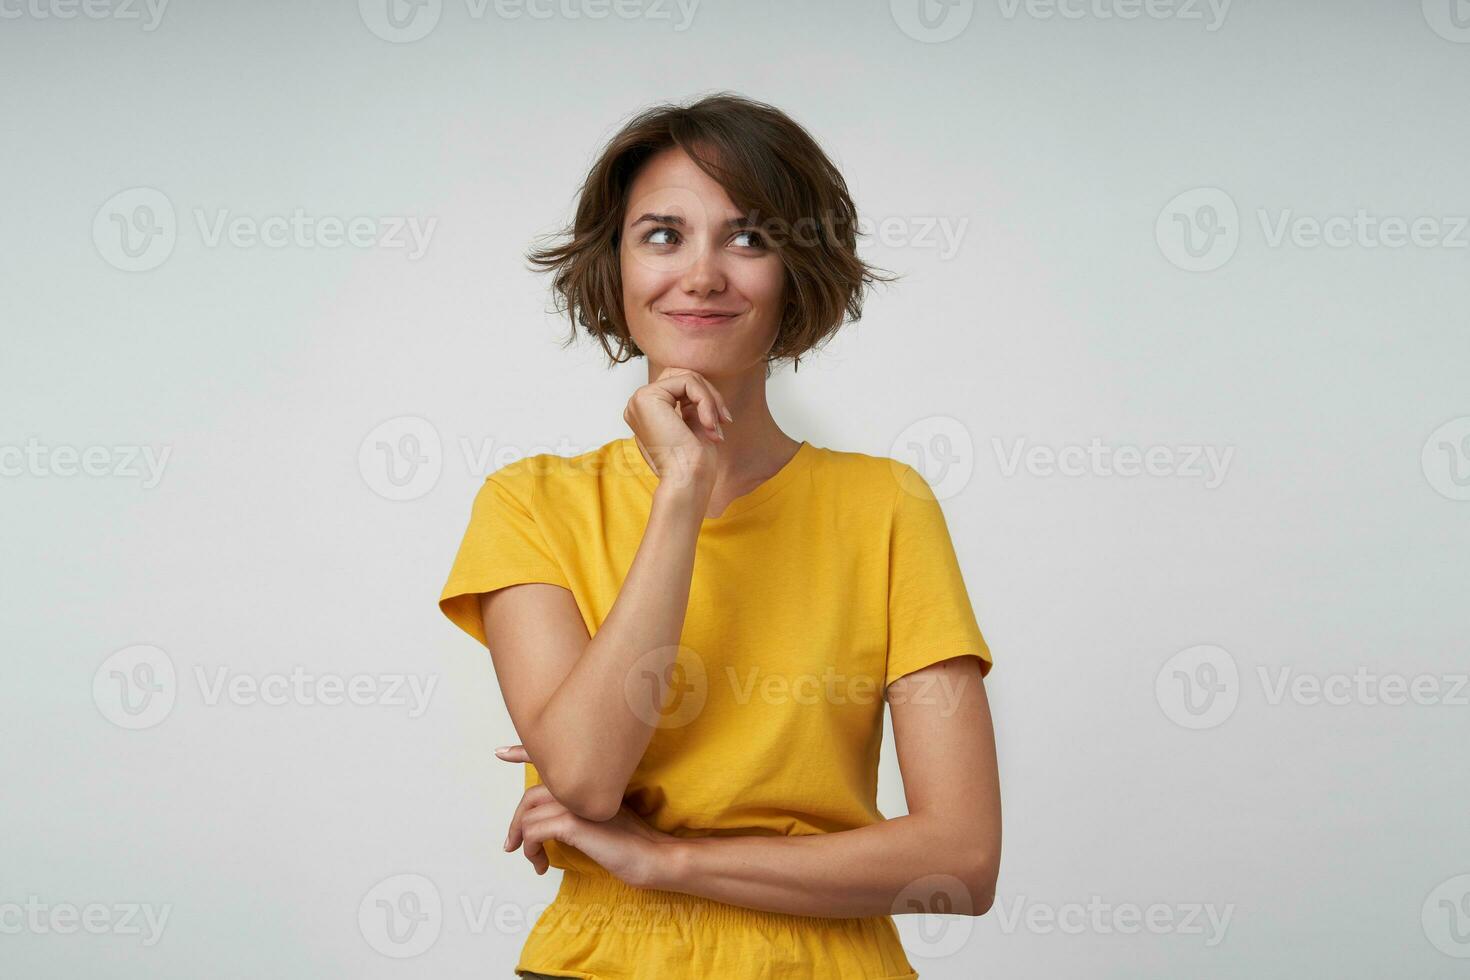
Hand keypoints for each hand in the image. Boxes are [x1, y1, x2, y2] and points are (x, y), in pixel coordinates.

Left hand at [495, 744, 676, 888]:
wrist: (652, 856)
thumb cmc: (629, 841)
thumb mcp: (599, 819)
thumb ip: (577, 810)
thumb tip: (549, 824)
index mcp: (587, 779)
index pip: (548, 759)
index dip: (522, 752)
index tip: (501, 752)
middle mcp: (580, 783)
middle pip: (531, 795)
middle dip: (515, 822)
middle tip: (511, 845)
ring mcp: (576, 800)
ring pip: (528, 814)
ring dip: (523, 842)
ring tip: (536, 861)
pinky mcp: (574, 821)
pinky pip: (533, 831)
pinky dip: (530, 850)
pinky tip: (542, 864)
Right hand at [622, 367, 733, 491]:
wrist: (686, 482)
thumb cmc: (693, 462)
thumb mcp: (694, 423)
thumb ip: (691, 401)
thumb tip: (700, 381)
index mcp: (647, 411)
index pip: (680, 385)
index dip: (706, 397)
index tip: (722, 421)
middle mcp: (638, 404)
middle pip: (683, 376)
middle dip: (710, 395)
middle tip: (724, 420)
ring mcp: (639, 399)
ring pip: (687, 377)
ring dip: (711, 399)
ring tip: (718, 424)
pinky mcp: (647, 397)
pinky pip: (688, 382)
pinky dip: (706, 400)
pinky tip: (709, 423)